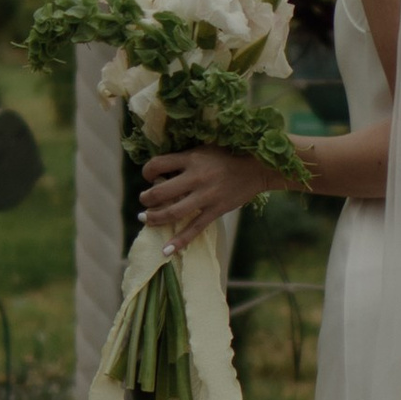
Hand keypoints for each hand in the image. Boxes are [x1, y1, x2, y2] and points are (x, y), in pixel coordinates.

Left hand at [140, 146, 278, 249]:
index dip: (147, 172)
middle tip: (143, 201)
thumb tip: (163, 171)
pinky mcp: (216, 210)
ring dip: (155, 218)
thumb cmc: (228, 155)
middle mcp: (196, 177)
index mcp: (191, 158)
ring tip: (146, 219)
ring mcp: (206, 196)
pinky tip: (166, 250)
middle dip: (146, 198)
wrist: (257, 168)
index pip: (158, 165)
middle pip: (160, 192)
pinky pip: (195, 228)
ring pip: (173, 212)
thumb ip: (185, 159)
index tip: (148, 177)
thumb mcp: (204, 149)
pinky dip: (179, 241)